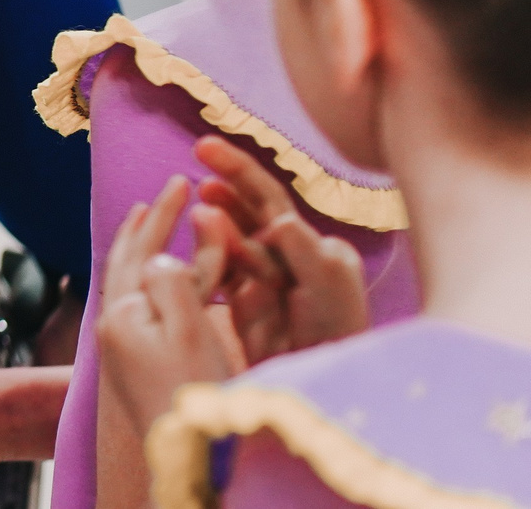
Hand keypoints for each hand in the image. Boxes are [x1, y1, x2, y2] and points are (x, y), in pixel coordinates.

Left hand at [98, 177, 243, 443]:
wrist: (192, 464)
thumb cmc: (197, 397)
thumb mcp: (191, 332)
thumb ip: (174, 282)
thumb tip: (161, 255)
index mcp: (123, 314)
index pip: (141, 249)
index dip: (163, 214)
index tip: (181, 180)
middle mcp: (115, 328)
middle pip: (127, 262)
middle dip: (147, 226)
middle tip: (163, 192)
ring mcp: (124, 348)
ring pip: (132, 283)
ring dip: (144, 249)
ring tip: (148, 221)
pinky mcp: (139, 365)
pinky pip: (144, 307)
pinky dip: (155, 282)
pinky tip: (161, 278)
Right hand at [190, 137, 369, 363]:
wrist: (321, 385)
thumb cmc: (336, 336)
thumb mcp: (329, 289)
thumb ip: (305, 251)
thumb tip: (276, 220)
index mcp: (314, 246)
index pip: (271, 199)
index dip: (240, 171)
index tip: (206, 148)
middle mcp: (290, 254)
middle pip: (251, 207)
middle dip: (228, 177)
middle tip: (200, 149)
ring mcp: (264, 275)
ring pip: (231, 234)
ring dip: (216, 216)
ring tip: (199, 199)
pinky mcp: (243, 300)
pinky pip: (219, 267)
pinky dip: (208, 251)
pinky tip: (198, 237)